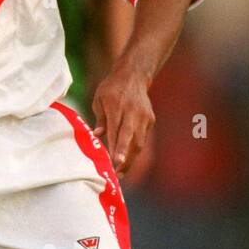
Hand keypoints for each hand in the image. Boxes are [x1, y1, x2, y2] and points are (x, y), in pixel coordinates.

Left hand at [91, 60, 154, 176]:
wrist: (133, 75)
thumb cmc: (111, 89)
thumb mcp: (99, 100)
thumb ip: (100, 119)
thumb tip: (98, 136)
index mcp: (117, 107)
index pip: (117, 131)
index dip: (117, 147)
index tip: (116, 162)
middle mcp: (133, 112)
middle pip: (131, 139)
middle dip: (126, 157)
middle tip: (119, 173)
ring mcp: (144, 116)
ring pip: (139, 141)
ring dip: (131, 158)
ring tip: (122, 171)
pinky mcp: (150, 119)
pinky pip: (142, 137)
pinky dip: (135, 148)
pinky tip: (128, 156)